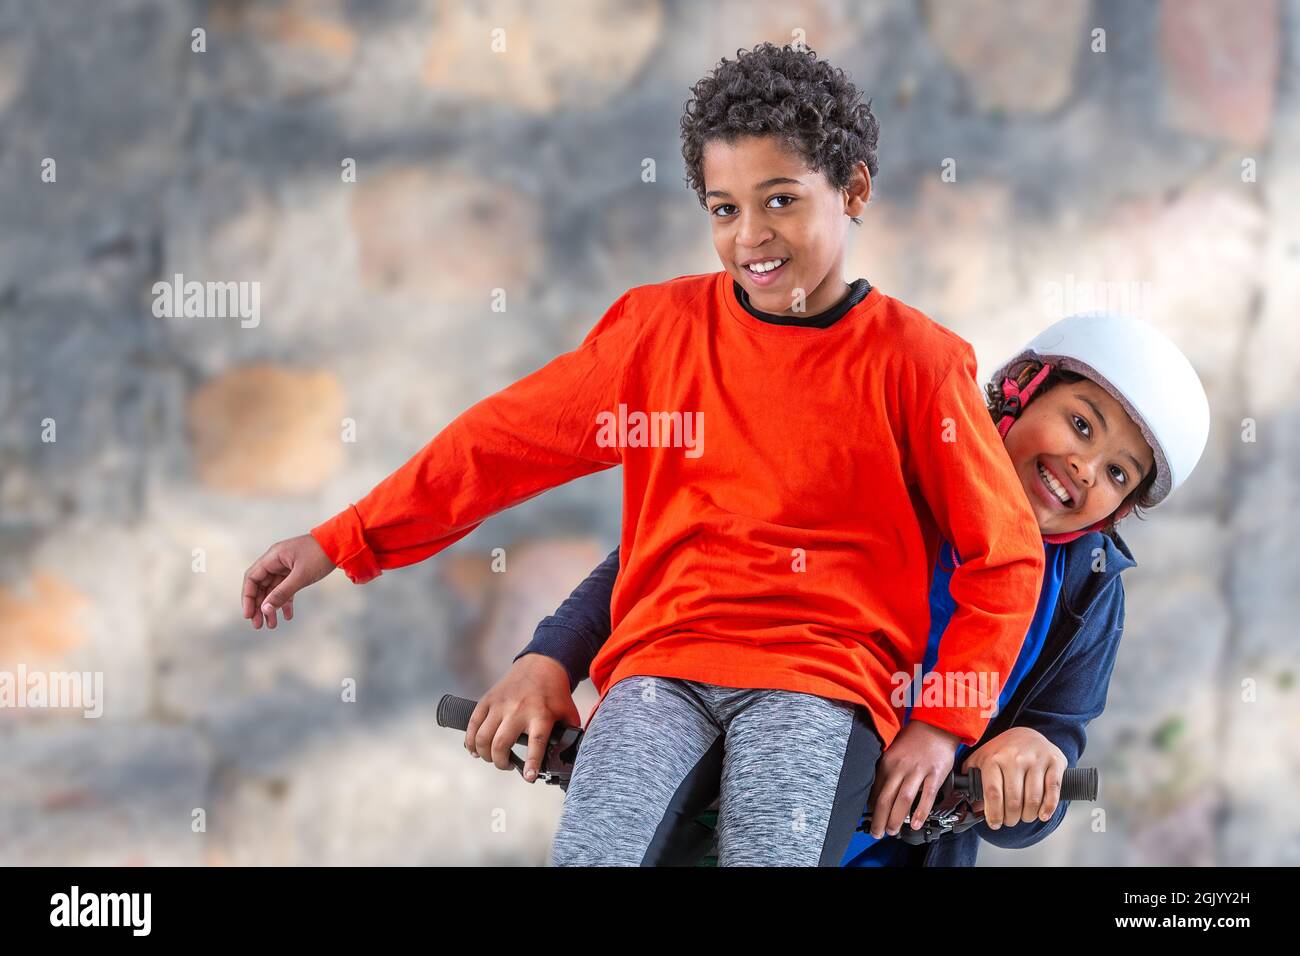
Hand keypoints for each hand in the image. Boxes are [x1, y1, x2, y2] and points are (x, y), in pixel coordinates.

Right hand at [241, 534, 336, 629]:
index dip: (248, 597)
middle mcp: (276, 561)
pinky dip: (286, 601)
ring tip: (272, 625)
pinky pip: (286, 588)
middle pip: (261, 586)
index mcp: (273, 557)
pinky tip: (287, 615)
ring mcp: (286, 566)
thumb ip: (282, 593)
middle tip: (258, 625)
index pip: (252, 578)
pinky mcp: (296, 571)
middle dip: (259, 606)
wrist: (342, 544)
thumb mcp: (301, 576)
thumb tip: (265, 609)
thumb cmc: (320, 555)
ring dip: (272, 606)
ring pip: (273, 589)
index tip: (248, 615)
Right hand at [465, 655, 581, 782]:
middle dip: (500, 762)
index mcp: (541, 714)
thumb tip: (571, 756)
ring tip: (492, 758)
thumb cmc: (555, 693)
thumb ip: (569, 734)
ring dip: (484, 754)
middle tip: (507, 765)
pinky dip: (470, 741)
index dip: (531, 762)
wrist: (541, 665)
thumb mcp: (568, 712)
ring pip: (483, 737)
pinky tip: (474, 750)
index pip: (536, 742)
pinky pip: (473, 724)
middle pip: (501, 743)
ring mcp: (500, 704)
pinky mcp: (488, 700)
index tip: (529, 777)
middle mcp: (519, 710)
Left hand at [867, 719, 959, 837]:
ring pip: (903, 799)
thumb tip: (878, 790)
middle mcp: (900, 767)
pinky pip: (927, 796)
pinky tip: (916, 823)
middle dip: (879, 818)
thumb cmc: (915, 739)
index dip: (871, 807)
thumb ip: (887, 770)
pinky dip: (920, 812)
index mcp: (888, 762)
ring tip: (892, 831)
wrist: (937, 725)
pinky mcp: (935, 774)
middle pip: (886, 798)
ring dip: (896, 818)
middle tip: (876, 833)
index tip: (870, 818)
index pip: (875, 789)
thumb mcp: (894, 751)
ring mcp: (918, 771)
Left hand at [962, 726, 1065, 828]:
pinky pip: (1053, 790)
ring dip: (1029, 815)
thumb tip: (974, 807)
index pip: (993, 793)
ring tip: (1025, 817)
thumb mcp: (981, 759)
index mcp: (994, 758)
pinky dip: (1048, 807)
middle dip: (1011, 818)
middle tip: (1011, 821)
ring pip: (1033, 799)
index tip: (995, 824)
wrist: (1026, 733)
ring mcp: (1036, 759)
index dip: (994, 813)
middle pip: (1014, 800)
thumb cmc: (1002, 751)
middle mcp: (1014, 758)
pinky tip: (1042, 814)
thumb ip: (973, 780)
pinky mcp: (1054, 762)